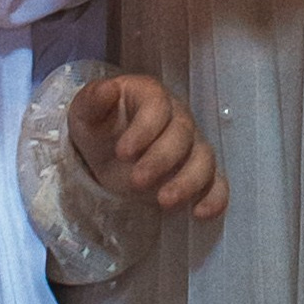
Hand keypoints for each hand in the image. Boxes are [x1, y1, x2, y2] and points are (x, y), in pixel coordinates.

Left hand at [69, 71, 228, 220]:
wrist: (109, 151)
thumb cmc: (100, 127)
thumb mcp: (86, 113)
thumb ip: (93, 100)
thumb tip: (108, 89)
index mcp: (152, 97)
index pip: (157, 106)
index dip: (143, 129)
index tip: (121, 152)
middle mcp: (179, 118)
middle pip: (182, 134)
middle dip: (161, 160)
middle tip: (136, 181)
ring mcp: (193, 146)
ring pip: (204, 159)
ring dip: (188, 182)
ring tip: (164, 202)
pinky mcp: (200, 173)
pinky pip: (217, 183)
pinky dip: (214, 198)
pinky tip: (200, 214)